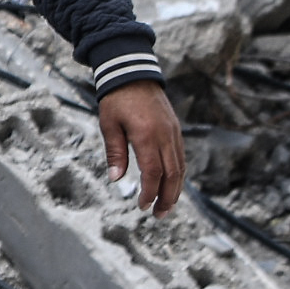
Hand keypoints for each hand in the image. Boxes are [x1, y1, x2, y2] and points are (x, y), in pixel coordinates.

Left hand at [99, 82, 186, 217]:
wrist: (133, 73)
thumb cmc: (117, 100)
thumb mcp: (109, 125)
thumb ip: (115, 152)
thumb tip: (116, 178)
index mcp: (147, 135)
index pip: (153, 172)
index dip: (150, 192)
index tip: (142, 206)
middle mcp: (165, 135)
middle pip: (172, 174)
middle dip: (167, 198)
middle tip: (159, 215)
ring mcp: (174, 132)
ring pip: (180, 167)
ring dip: (175, 189)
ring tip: (167, 206)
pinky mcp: (176, 129)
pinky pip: (180, 156)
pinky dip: (178, 174)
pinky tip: (171, 184)